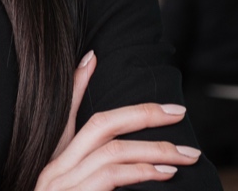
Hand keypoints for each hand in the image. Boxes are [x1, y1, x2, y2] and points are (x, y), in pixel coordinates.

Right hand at [36, 51, 201, 189]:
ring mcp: (61, 185)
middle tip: (177, 112)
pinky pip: (110, 176)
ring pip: (111, 150)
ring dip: (154, 148)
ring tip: (184, 155)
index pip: (63, 115)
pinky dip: (141, 171)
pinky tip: (163, 173)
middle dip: (142, 113)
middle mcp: (54, 169)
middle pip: (99, 125)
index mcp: (53, 163)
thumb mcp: (74, 186)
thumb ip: (96, 170)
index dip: (77, 84)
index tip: (94, 58)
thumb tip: (123, 160)